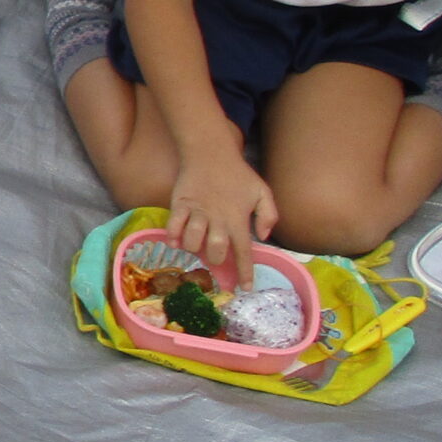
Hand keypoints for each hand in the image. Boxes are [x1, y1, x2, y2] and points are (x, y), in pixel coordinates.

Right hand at [167, 149, 278, 280]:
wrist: (210, 153)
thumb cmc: (237, 174)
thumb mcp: (262, 191)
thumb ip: (268, 215)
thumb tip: (263, 236)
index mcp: (238, 219)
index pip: (244, 252)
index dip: (245, 272)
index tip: (245, 288)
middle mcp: (217, 219)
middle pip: (214, 250)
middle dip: (215, 260)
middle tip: (215, 256)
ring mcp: (197, 212)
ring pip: (191, 241)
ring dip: (193, 249)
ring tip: (196, 245)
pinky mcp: (180, 204)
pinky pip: (173, 226)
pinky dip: (173, 237)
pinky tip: (176, 240)